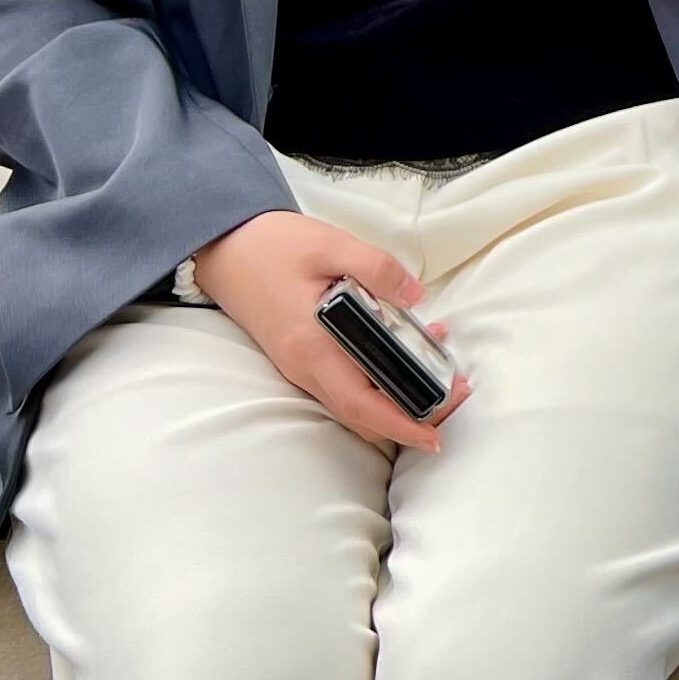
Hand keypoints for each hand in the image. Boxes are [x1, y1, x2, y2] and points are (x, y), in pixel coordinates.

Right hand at [188, 210, 466, 454]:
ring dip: (396, 398)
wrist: (224, 248)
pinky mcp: (300, 356)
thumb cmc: (273, 246)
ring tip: (440, 375)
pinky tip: (404, 352)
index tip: (434, 435)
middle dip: (410, 416)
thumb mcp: (330, 244)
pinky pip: (342, 383)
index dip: (398, 424)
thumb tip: (416, 295)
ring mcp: (299, 365)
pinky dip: (377, 380)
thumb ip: (377, 268)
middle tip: (454, 397)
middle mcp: (304, 366)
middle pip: (361, 413)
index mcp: (311, 345)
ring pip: (353, 401)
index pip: (360, 403)